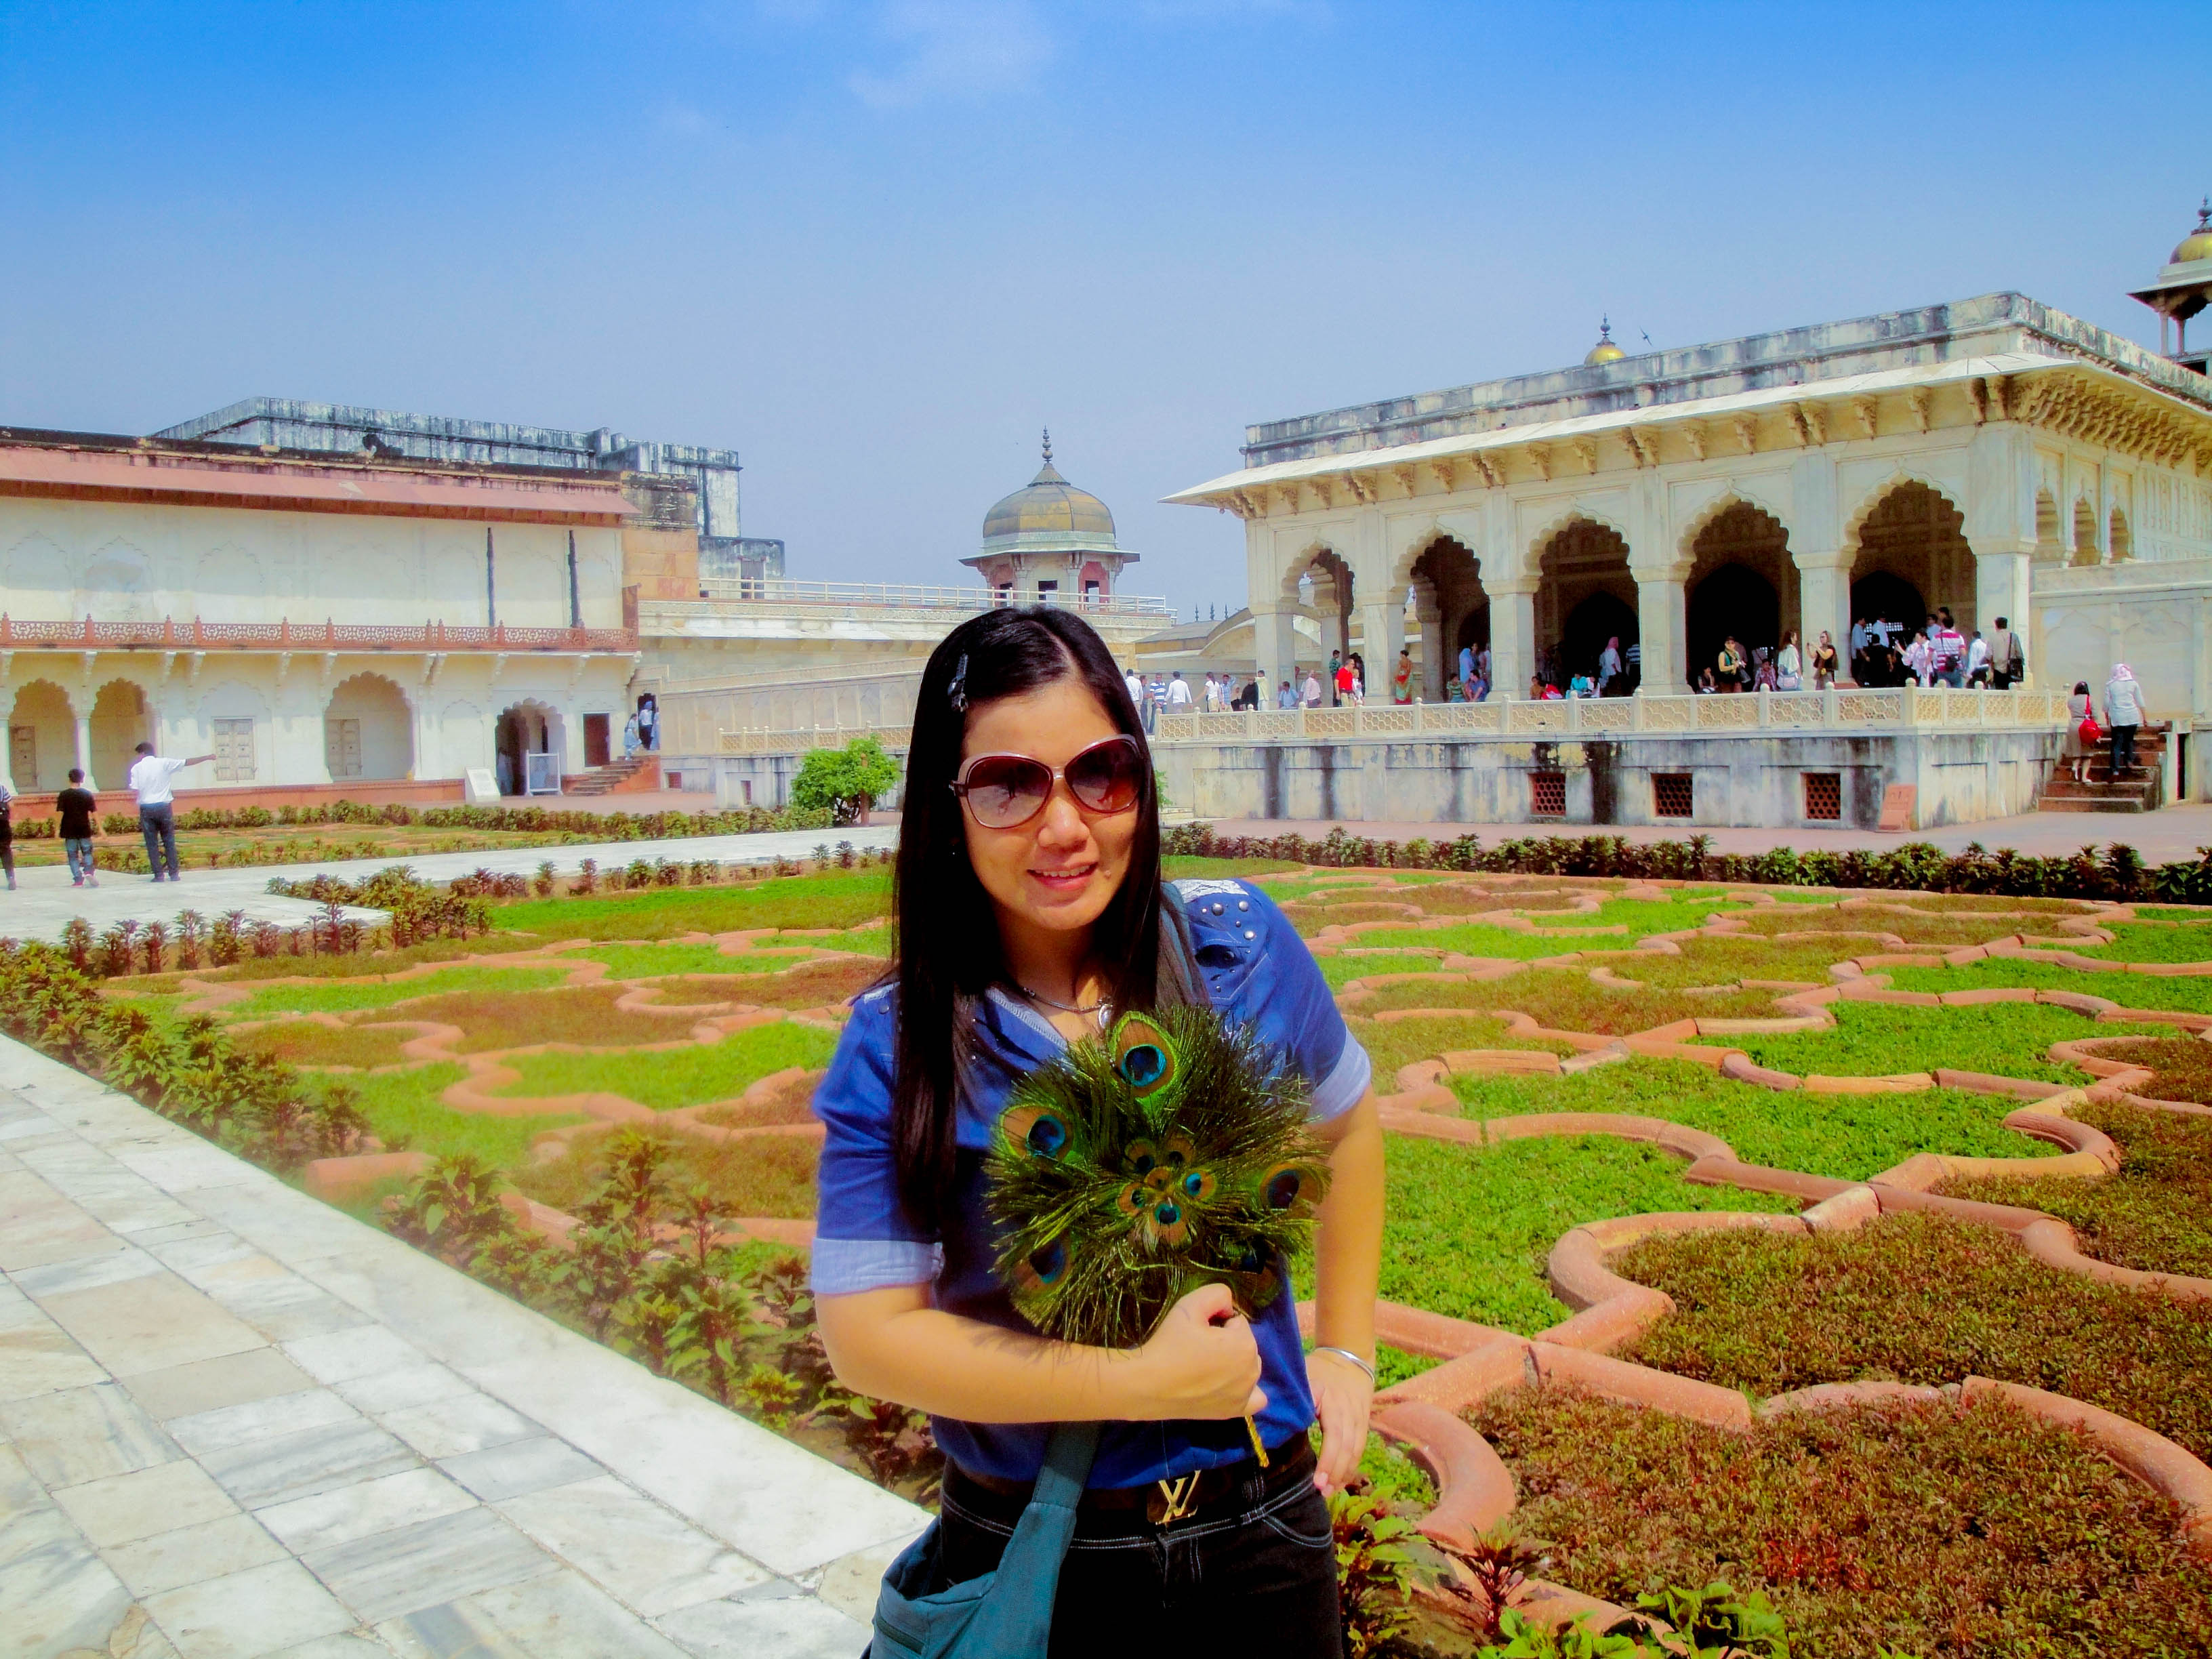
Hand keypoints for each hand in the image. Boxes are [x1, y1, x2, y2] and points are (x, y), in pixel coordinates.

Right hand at [1127, 1283, 1264, 1421]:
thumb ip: (1218, 1294)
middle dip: (1227, 1341)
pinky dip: (1248, 1391)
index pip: (1237, 1322)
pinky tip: (1229, 1386)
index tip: (1197, 1332)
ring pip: (1248, 1367)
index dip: (1217, 1322)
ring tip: (1205, 1366)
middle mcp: (1251, 1371)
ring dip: (1234, 1362)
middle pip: (1244, 1344)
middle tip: (1197, 1349)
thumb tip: (1228, 1308)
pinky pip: (1256, 1399)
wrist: (1147, 1385)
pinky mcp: (1234, 1411)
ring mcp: (1244, 1394)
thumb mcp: (1189, 1304)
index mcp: (1244, 1344)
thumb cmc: (1169, 1343)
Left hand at [1307, 1348, 1373, 1496]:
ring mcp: (1360, 1417)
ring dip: (1345, 1472)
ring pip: (1356, 1450)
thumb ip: (1294, 1397)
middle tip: (1323, 1492)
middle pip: (1347, 1447)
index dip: (1328, 1459)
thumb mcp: (1304, 1375)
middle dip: (1336, 1472)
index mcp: (1333, 1401)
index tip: (1318, 1480)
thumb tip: (1275, 1416)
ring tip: (1331, 1491)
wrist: (1348, 1355)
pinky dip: (1352, 1464)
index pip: (1334, 1435)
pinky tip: (1342, 1479)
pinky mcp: (1364, 1422)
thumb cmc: (1319, 1368)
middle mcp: (1349, 1411)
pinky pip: (1361, 1447)